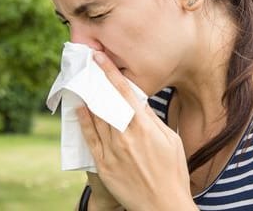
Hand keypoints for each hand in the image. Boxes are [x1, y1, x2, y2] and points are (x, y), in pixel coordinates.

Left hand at [76, 51, 195, 210]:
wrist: (163, 205)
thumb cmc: (173, 172)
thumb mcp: (170, 140)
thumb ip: (153, 120)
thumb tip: (140, 103)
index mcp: (145, 126)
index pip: (124, 92)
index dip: (110, 72)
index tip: (99, 58)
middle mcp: (126, 135)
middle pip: (106, 101)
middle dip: (96, 80)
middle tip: (86, 65)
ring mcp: (113, 150)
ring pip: (96, 117)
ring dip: (88, 97)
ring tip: (81, 82)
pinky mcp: (104, 165)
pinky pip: (90, 139)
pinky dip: (84, 122)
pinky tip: (80, 109)